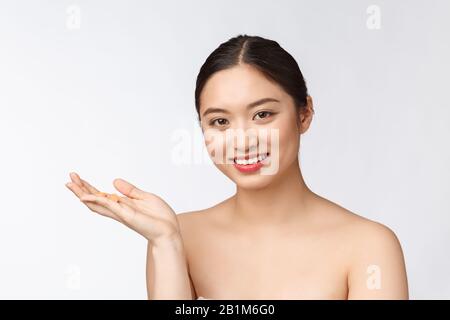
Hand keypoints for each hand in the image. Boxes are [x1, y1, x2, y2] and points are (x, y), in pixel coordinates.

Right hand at [65, 172, 180, 242]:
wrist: (169, 230)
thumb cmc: (160, 217)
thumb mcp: (145, 197)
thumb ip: (130, 190)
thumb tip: (114, 181)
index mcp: (122, 205)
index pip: (102, 195)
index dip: (89, 187)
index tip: (78, 178)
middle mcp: (118, 210)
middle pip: (95, 199)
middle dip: (81, 189)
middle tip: (69, 178)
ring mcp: (121, 213)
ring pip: (97, 203)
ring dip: (83, 194)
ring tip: (70, 185)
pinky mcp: (126, 215)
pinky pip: (109, 206)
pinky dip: (97, 200)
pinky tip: (85, 196)